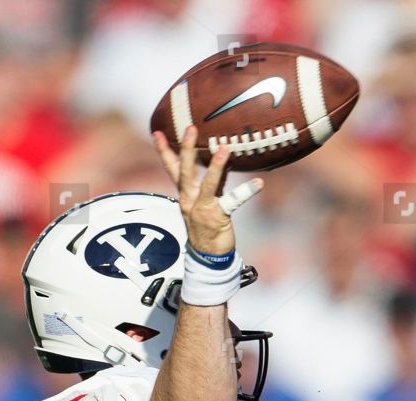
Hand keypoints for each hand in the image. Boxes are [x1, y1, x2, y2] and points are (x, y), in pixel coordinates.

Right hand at [154, 126, 261, 255]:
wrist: (207, 256)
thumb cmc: (206, 225)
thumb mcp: (205, 200)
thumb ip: (213, 180)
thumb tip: (221, 158)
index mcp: (185, 194)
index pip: (172, 168)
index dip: (165, 151)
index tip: (157, 132)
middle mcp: (190, 199)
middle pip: (186, 171)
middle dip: (187, 149)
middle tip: (190, 128)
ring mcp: (203, 209)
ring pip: (208, 184)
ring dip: (216, 166)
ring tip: (225, 148)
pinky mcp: (218, 218)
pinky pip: (233, 202)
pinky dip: (246, 192)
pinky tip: (258, 183)